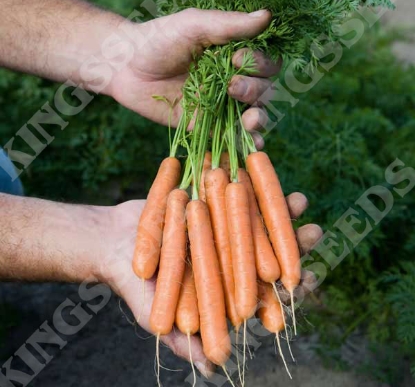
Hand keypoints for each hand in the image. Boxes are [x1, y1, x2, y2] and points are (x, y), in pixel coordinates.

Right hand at [100, 193, 322, 376]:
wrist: (114, 242)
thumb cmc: (136, 284)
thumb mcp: (157, 316)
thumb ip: (184, 342)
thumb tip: (214, 368)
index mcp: (225, 288)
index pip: (263, 292)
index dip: (288, 289)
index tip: (306, 279)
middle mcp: (229, 258)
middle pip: (267, 253)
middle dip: (294, 244)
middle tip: (315, 233)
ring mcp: (222, 230)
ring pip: (256, 222)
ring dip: (280, 212)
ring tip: (301, 200)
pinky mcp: (211, 205)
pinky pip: (235, 197)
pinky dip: (252, 188)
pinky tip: (268, 176)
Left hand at [108, 8, 280, 145]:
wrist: (126, 67)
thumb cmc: (159, 40)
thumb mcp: (194, 25)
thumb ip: (229, 25)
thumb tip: (267, 16)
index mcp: (234, 56)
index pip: (266, 65)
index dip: (260, 65)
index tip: (236, 59)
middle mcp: (232, 81)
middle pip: (264, 92)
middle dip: (255, 91)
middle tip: (232, 86)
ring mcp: (220, 106)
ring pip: (254, 115)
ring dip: (258, 118)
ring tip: (249, 119)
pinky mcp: (205, 125)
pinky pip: (231, 136)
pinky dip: (246, 142)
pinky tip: (251, 144)